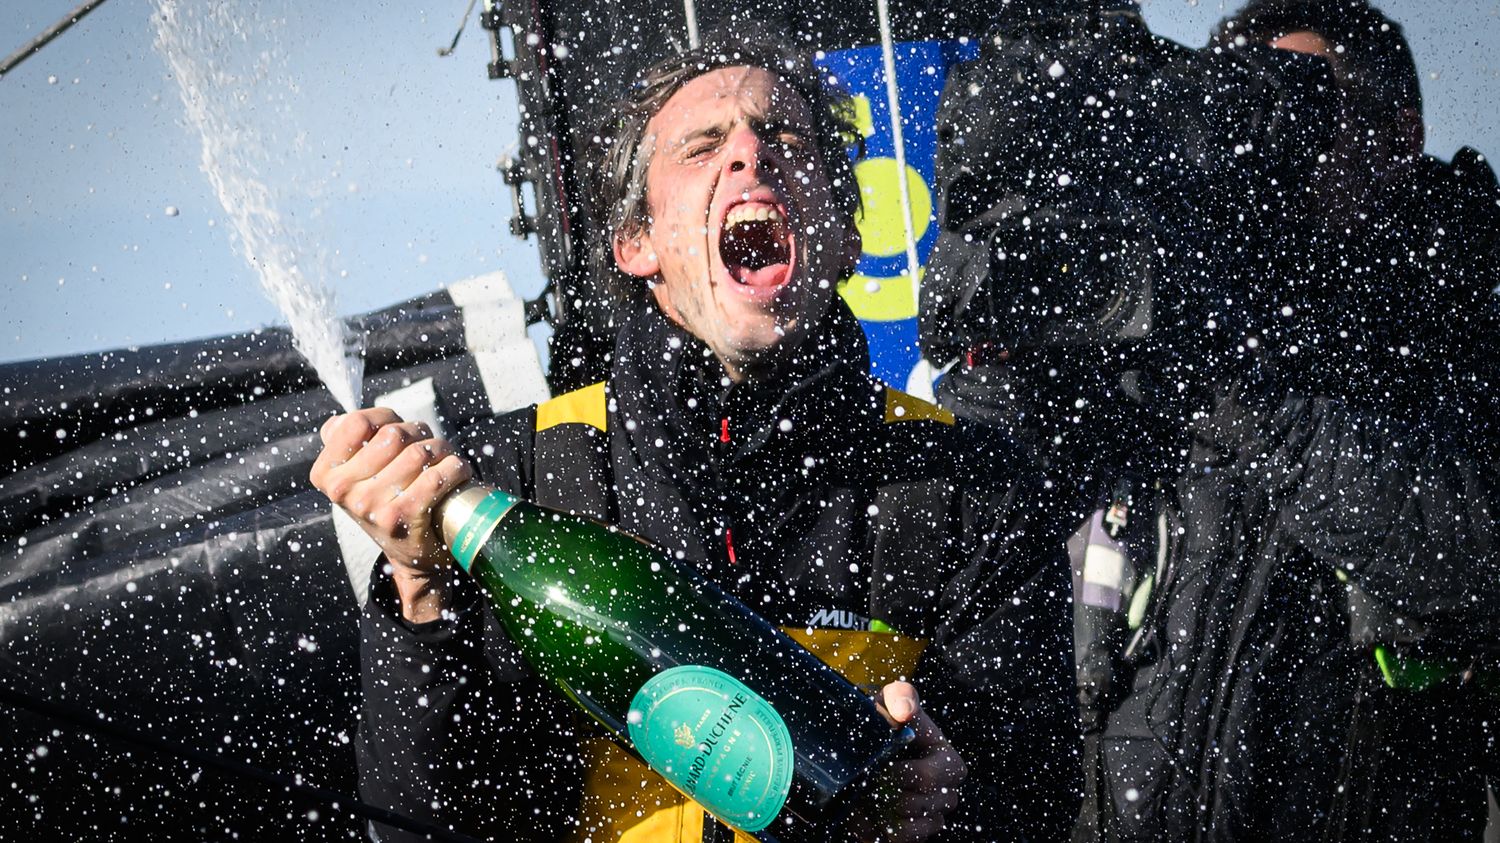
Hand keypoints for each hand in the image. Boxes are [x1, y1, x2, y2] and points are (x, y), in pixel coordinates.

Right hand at [309, 408, 472, 621]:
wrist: (409, 555)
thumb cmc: (387, 502)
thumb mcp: (356, 475)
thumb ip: (345, 444)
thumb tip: (340, 421)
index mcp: (326, 474)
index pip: (358, 422)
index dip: (385, 418)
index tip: (396, 429)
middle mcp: (343, 491)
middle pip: (394, 434)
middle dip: (420, 433)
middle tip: (428, 446)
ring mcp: (371, 505)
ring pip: (419, 453)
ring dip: (441, 450)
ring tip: (443, 460)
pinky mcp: (403, 517)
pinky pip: (436, 476)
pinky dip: (455, 469)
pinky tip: (457, 473)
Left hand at [851, 682, 967, 842]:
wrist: (872, 746)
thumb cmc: (888, 720)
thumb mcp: (892, 700)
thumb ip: (901, 697)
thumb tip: (904, 712)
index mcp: (950, 765)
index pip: (928, 779)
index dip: (901, 774)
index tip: (880, 764)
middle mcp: (946, 796)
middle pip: (915, 806)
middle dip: (885, 792)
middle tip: (866, 778)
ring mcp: (931, 818)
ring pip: (906, 828)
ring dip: (878, 812)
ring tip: (864, 792)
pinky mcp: (913, 834)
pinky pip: (896, 841)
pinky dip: (875, 828)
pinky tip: (865, 810)